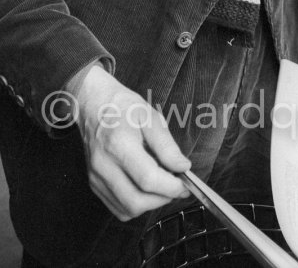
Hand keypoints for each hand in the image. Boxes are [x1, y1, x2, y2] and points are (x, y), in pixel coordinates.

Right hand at [69, 65, 190, 220]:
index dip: (171, 186)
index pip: (148, 179)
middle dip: (163, 199)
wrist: (94, 106)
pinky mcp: (94, 185)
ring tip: (162, 186)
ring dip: (151, 204)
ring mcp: (96, 178)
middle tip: (176, 187)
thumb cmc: (124, 108)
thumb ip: (166, 145)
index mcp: (119, 143)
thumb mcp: (150, 116)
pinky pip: (118, 208)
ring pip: (127, 210)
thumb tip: (182, 167)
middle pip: (136, 201)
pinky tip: (146, 189)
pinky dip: (136, 205)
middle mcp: (104, 165)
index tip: (185, 183)